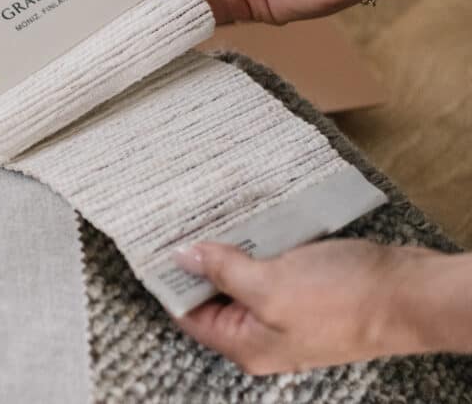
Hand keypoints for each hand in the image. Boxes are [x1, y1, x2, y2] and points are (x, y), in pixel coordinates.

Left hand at [171, 239, 444, 374]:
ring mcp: (286, 314)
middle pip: (213, 298)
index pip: (189, 316)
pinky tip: (246, 221)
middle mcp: (263, 334)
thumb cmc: (344, 298)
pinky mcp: (307, 292)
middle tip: (177, 222)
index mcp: (247, 344)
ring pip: (240, 280)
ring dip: (226, 250)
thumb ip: (222, 272)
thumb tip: (183, 257)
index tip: (153, 245)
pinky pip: (268, 269)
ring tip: (206, 216)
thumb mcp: (270, 284)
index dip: (170, 282)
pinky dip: (255, 247)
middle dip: (197, 262)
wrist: (408, 293)